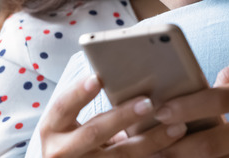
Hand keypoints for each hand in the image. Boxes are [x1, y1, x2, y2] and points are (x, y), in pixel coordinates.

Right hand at [38, 74, 187, 156]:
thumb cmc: (75, 140)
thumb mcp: (72, 126)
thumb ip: (94, 110)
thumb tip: (136, 85)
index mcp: (52, 129)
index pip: (63, 107)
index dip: (79, 93)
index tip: (98, 78)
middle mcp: (62, 151)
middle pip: (94, 132)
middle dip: (122, 117)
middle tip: (148, 102)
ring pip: (119, 156)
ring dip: (150, 141)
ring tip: (177, 127)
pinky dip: (152, 157)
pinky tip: (171, 150)